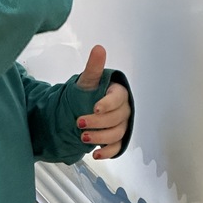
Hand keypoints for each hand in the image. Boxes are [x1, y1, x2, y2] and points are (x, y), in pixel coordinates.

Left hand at [76, 44, 131, 159]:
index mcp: (118, 92)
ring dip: (100, 138)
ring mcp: (121, 125)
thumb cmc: (87, 93)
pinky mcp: (117, 139)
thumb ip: (94, 67)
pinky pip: (117, 148)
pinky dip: (107, 152)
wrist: (80, 110)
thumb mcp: (87, 81)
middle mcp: (123, 109)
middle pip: (117, 118)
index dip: (107, 104)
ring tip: (82, 137)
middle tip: (79, 122)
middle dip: (98, 122)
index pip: (118, 98)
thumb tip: (99, 49)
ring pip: (117, 133)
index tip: (94, 108)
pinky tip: (95, 154)